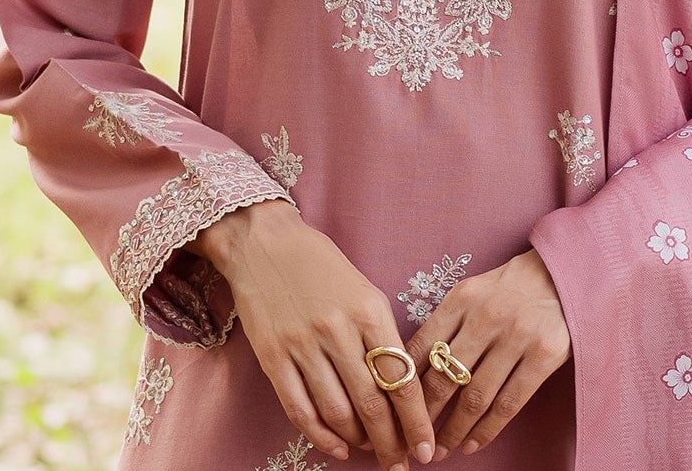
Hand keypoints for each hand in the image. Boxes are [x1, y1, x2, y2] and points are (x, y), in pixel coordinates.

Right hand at [194, 200, 438, 467]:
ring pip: (338, 411)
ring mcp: (302, 344)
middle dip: (391, 441)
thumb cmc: (323, 267)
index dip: (416, 420)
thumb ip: (382, 337)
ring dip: (359, 440)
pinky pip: (300, 408)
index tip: (426, 447)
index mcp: (370, 310)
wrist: (265, 242)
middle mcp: (338, 329)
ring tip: (372, 451)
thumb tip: (400, 391)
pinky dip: (321, 435)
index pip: (402, 377)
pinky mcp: (272, 357)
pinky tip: (337, 446)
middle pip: (372, 402)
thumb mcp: (365, 291)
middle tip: (401, 462)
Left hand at [406, 247, 570, 455]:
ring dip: (454, 430)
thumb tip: (409, 373)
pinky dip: (488, 429)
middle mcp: (487, 316)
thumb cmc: (506, 289)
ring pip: (476, 396)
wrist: (560, 275)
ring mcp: (518, 336)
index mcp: (461, 299)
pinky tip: (473, 443)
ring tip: (441, 449)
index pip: (421, 349)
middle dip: (425, 417)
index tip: (395, 413)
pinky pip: (510, 402)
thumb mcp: (470, 294)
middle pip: (445, 378)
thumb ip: (443, 326)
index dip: (404, 387)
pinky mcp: (544, 354)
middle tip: (413, 441)